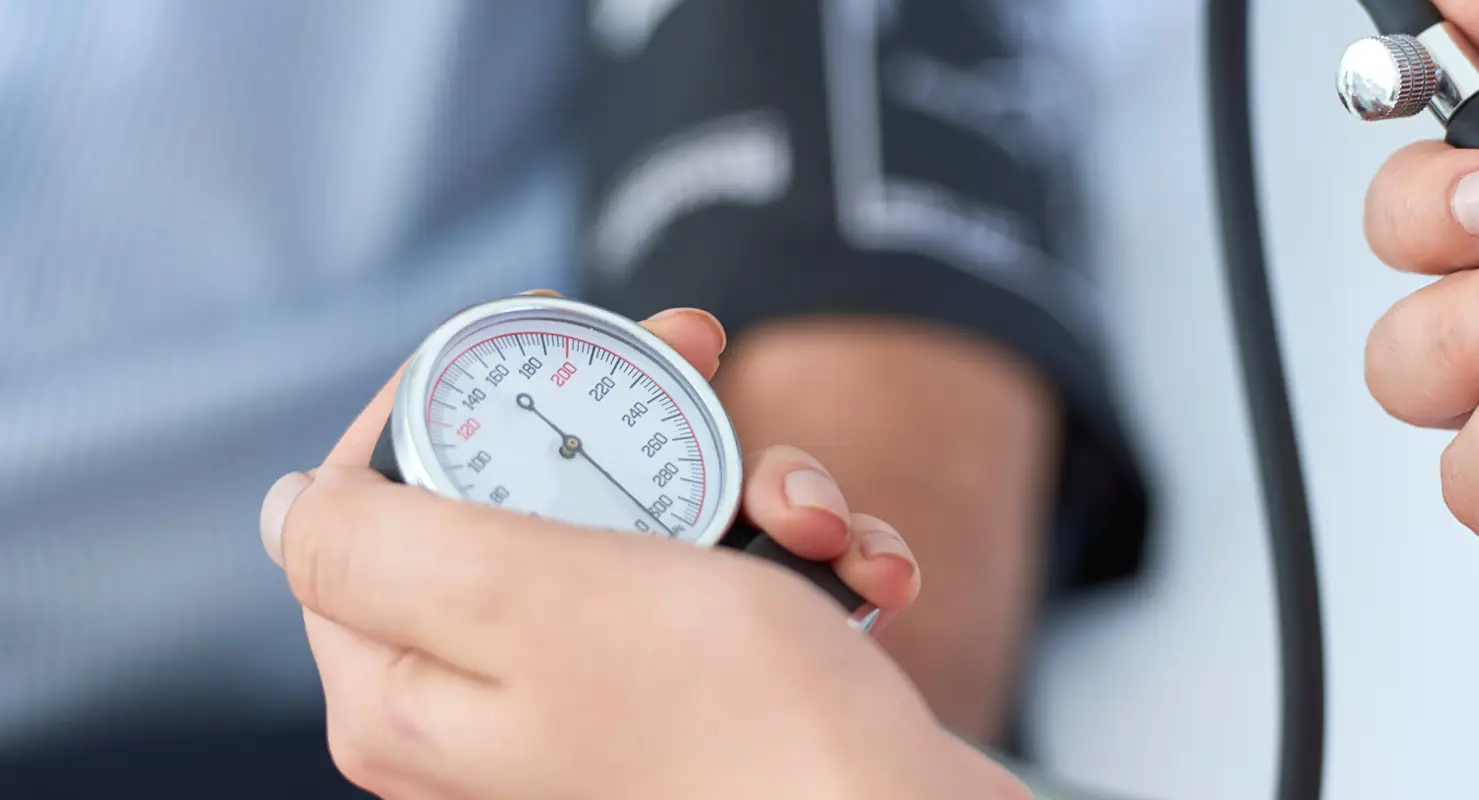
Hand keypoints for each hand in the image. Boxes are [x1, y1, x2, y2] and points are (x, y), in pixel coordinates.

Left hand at [259, 305, 1027, 798]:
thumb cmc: (728, 714)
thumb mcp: (521, 596)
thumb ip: (375, 541)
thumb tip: (292, 506)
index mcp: (407, 687)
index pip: (371, 495)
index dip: (455, 391)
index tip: (552, 331)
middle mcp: (494, 701)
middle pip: (527, 494)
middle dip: (638, 419)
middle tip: (701, 352)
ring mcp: (607, 701)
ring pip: (654, 524)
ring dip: (755, 486)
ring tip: (816, 518)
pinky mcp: (707, 699)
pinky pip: (735, 584)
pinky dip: (804, 554)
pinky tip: (864, 569)